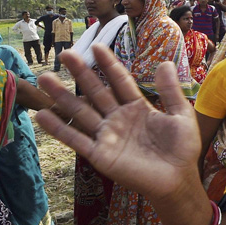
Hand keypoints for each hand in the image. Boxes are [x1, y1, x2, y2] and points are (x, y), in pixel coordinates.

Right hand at [35, 45, 202, 205]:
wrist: (178, 179)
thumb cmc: (182, 148)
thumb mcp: (181, 115)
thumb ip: (170, 91)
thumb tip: (164, 62)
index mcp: (137, 107)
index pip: (119, 81)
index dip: (108, 64)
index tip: (96, 45)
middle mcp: (118, 118)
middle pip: (96, 92)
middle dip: (81, 73)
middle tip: (65, 54)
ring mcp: (107, 136)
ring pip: (81, 112)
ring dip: (62, 97)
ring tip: (44, 79)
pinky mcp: (100, 155)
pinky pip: (76, 139)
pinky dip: (59, 129)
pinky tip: (43, 115)